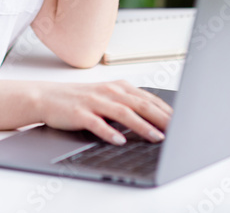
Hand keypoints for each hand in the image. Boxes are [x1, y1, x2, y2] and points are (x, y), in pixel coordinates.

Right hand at [34, 80, 171, 144]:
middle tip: (177, 130)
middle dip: (161, 118)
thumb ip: (128, 104)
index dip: (166, 110)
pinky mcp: (80, 113)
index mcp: (119, 87)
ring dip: (141, 126)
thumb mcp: (107, 96)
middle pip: (140, 105)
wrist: (48, 97)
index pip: (148, 99)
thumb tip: (155, 118)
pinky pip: (97, 123)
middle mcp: (109, 92)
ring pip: (123, 114)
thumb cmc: (80, 99)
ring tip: (156, 137)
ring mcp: (95, 102)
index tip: (181, 122)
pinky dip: (109, 132)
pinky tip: (119, 140)